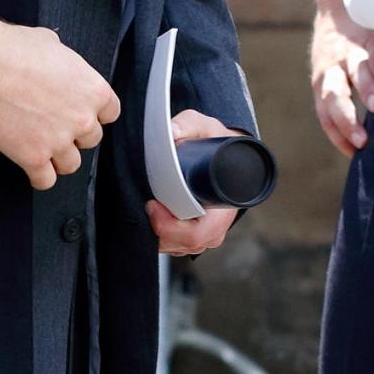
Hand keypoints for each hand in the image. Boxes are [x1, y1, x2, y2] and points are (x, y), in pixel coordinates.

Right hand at [0, 14, 119, 189]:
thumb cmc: (13, 48)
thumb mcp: (52, 43)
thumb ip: (66, 63)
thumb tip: (60, 64)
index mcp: (93, 90)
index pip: (110, 113)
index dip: (93, 112)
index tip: (79, 111)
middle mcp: (82, 118)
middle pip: (91, 140)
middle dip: (74, 133)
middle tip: (53, 124)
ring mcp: (58, 141)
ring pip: (71, 164)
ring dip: (58, 157)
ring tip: (42, 144)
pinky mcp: (33, 157)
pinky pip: (45, 181)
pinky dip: (38, 175)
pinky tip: (30, 163)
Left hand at [145, 110, 240, 254]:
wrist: (227, 152)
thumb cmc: (217, 144)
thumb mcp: (206, 128)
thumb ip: (188, 125)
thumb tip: (170, 133)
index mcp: (223, 208)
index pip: (198, 234)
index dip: (172, 227)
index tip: (152, 206)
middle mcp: (215, 227)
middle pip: (183, 245)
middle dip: (158, 230)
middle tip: (146, 205)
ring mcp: (204, 234)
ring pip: (176, 248)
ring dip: (157, 234)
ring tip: (147, 208)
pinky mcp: (193, 234)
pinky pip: (174, 246)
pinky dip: (159, 235)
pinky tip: (151, 217)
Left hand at [311, 6, 373, 156]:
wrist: (335, 5)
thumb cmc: (337, 50)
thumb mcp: (332, 74)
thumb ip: (344, 99)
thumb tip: (367, 132)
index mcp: (323, 85)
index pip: (326, 116)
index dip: (338, 136)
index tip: (355, 154)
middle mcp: (332, 71)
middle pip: (335, 98)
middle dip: (348, 120)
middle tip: (363, 140)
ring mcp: (349, 54)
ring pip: (354, 73)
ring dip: (365, 90)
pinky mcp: (366, 37)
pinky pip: (371, 49)